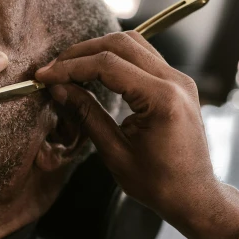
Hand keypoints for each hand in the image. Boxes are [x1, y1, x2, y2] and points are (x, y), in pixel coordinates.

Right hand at [35, 31, 223, 235]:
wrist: (193, 195)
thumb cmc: (158, 183)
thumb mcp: (115, 153)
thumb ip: (87, 115)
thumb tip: (60, 89)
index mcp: (162, 100)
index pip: (109, 65)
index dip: (71, 67)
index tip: (45, 76)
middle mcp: (175, 82)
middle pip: (121, 44)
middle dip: (81, 52)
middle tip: (53, 69)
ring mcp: (180, 79)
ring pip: (133, 44)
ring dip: (98, 51)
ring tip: (70, 68)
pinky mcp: (178, 83)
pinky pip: (143, 57)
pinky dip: (115, 59)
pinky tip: (94, 71)